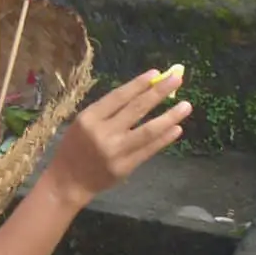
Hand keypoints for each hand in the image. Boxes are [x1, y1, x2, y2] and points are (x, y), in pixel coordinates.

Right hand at [43, 69, 192, 208]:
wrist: (68, 182)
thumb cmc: (75, 147)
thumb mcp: (83, 123)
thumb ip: (108, 111)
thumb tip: (142, 92)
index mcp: (89, 118)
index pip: (119, 96)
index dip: (139, 83)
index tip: (157, 72)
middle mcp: (103, 133)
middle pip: (137, 109)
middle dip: (159, 92)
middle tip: (177, 79)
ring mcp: (116, 151)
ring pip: (148, 130)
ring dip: (169, 116)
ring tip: (186, 106)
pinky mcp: (125, 167)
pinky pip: (149, 149)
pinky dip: (164, 138)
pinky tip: (176, 128)